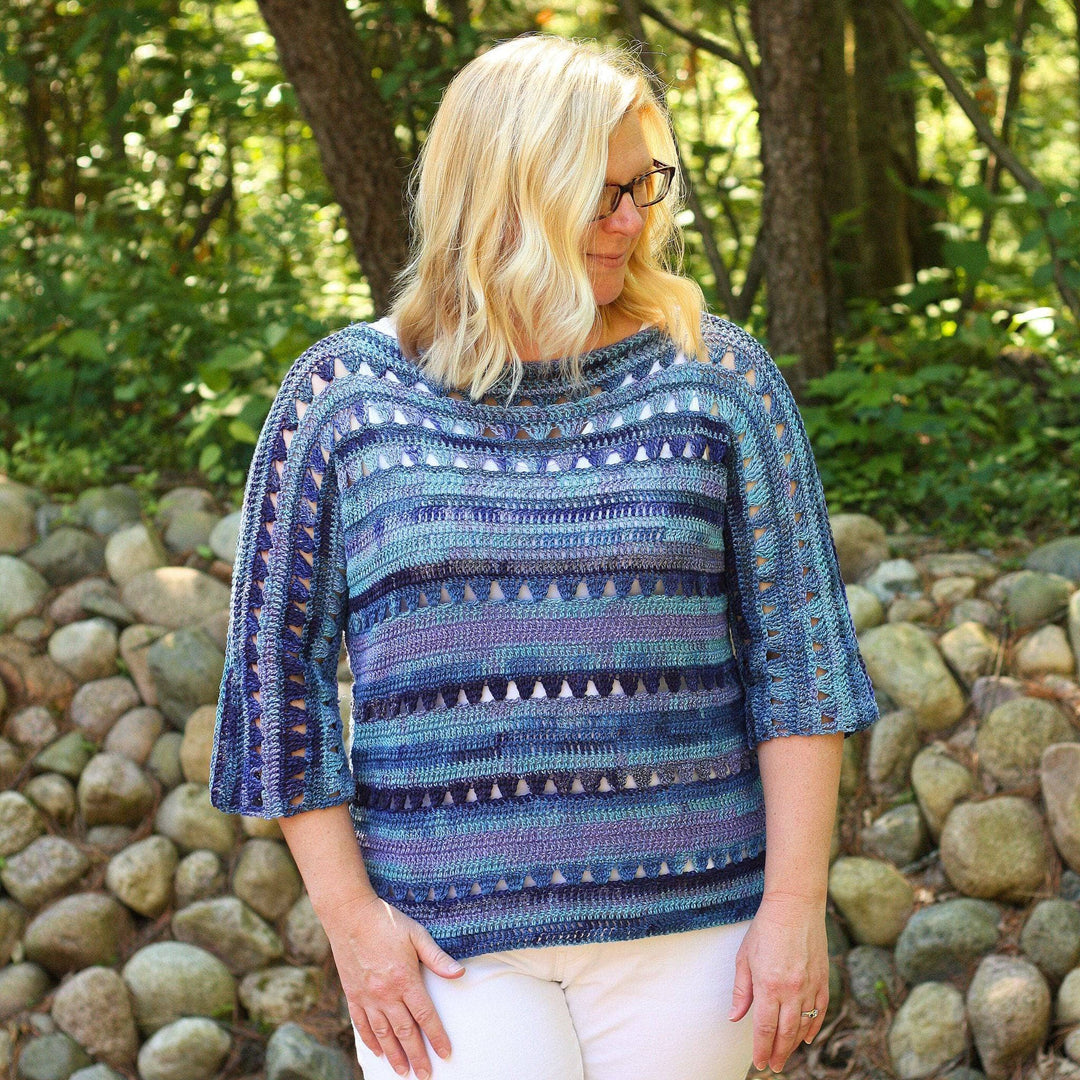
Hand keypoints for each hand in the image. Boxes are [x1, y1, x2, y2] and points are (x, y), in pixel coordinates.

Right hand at [322, 892, 465, 1078]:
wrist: (350, 915)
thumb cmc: (387, 921)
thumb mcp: (417, 934)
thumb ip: (437, 957)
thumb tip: (460, 973)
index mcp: (404, 979)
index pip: (425, 1016)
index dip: (436, 1037)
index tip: (446, 1053)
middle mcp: (385, 993)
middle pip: (404, 1032)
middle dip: (417, 1055)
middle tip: (425, 1075)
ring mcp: (367, 996)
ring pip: (383, 1033)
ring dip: (394, 1055)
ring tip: (403, 1071)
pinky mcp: (352, 994)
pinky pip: (362, 1024)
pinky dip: (371, 1041)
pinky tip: (378, 1052)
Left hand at [728, 892, 828, 1072]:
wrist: (795, 906)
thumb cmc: (765, 928)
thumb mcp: (745, 957)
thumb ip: (742, 990)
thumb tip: (735, 1017)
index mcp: (768, 985)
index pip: (765, 1028)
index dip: (762, 1049)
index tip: (760, 1063)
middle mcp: (791, 990)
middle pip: (785, 1033)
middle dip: (778, 1053)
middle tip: (774, 1066)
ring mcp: (810, 986)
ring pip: (803, 1025)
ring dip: (794, 1044)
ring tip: (786, 1054)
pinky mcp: (823, 979)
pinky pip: (820, 1011)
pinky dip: (813, 1027)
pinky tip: (806, 1037)